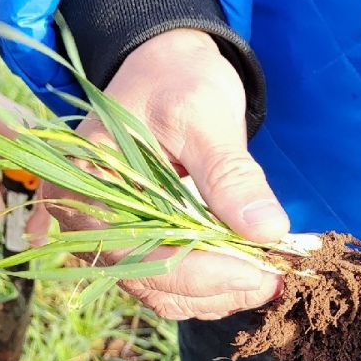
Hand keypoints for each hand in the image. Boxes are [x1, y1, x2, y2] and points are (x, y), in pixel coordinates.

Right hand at [46, 28, 285, 319]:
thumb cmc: (176, 79)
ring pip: (168, 291)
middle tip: (276, 278)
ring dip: (221, 292)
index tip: (260, 273)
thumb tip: (268, 230)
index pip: (141, 256)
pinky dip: (216, 283)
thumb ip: (230, 174)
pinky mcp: (143, 241)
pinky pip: (175, 281)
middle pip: (154, 283)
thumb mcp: (203, 115)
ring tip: (271, 276)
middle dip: (219, 287)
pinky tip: (254, 270)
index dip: (204, 274)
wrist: (169, 67)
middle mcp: (89, 222)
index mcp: (83, 187)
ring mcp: (116, 236)